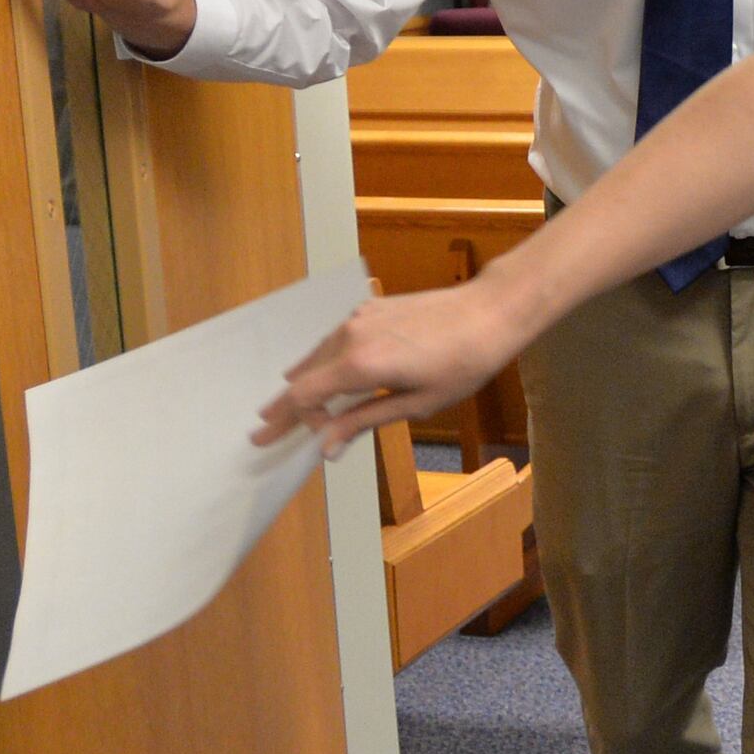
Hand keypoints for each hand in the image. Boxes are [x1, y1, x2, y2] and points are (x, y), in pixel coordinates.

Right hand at [260, 279, 534, 452]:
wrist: (488, 312)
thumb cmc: (461, 365)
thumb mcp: (415, 404)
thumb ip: (364, 421)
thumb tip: (327, 446)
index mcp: (360, 365)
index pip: (304, 395)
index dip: (286, 421)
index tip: (273, 440)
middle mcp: (350, 336)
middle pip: (302, 376)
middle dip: (286, 407)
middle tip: (265, 431)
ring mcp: (358, 317)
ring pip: (317, 355)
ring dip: (304, 383)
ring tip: (289, 407)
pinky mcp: (370, 306)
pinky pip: (336, 339)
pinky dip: (325, 361)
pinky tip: (324, 374)